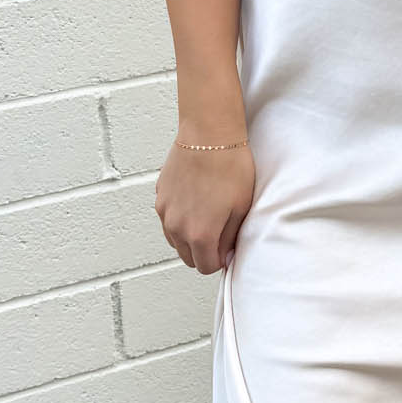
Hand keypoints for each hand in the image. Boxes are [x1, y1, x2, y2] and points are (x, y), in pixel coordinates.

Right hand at [154, 137, 255, 273]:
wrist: (209, 135)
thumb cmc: (230, 168)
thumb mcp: (241, 208)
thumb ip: (230, 238)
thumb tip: (225, 253)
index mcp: (200, 235)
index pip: (206, 267)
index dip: (219, 261)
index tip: (227, 249)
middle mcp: (177, 228)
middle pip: (187, 258)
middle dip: (203, 252)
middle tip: (219, 233)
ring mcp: (164, 212)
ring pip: (175, 240)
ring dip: (189, 237)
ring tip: (207, 216)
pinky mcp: (160, 196)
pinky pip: (168, 219)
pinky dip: (179, 219)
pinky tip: (195, 201)